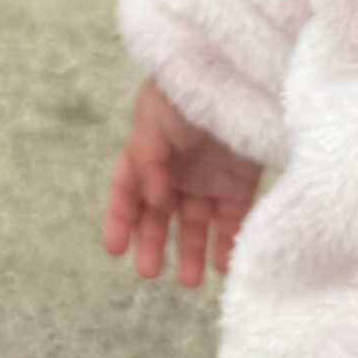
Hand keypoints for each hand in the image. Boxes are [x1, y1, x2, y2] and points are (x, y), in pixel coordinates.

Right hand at [104, 78, 262, 287]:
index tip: (115, 249)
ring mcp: (209, 175)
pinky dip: (226, 243)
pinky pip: (231, 219)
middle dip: (152, 242)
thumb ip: (147, 157)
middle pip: (158, 211)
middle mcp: (176, 165)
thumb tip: (153, 200)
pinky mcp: (240, 182)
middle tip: (148, 273)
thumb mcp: (157, 116)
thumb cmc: (190, 89)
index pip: (126, 187)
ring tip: (190, 282)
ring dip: (190, 251)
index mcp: (149, 146)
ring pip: (194, 222)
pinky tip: (222, 266)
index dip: (119, 217)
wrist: (242, 75)